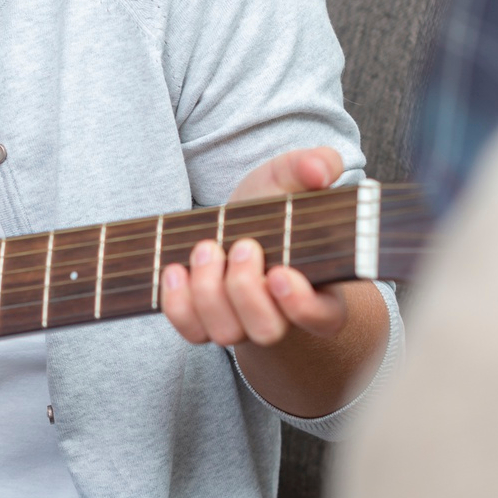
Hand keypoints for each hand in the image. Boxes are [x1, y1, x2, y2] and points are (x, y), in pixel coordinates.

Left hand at [162, 146, 388, 416]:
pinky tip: (175, 270)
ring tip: (205, 248)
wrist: (236, 224)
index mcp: (320, 288)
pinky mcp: (206, 325)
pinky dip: (177, 304)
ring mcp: (242, 325)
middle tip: (242, 246)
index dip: (302, 305)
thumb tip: (319, 170)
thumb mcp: (293, 177)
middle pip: (267, 330)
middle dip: (246, 291)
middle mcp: (282, 317)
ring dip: (209, 291)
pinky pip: (191, 331)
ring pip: (226, 333)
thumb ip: (315, 164)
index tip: (279, 274)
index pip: (322, 317)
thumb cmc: (273, 203)